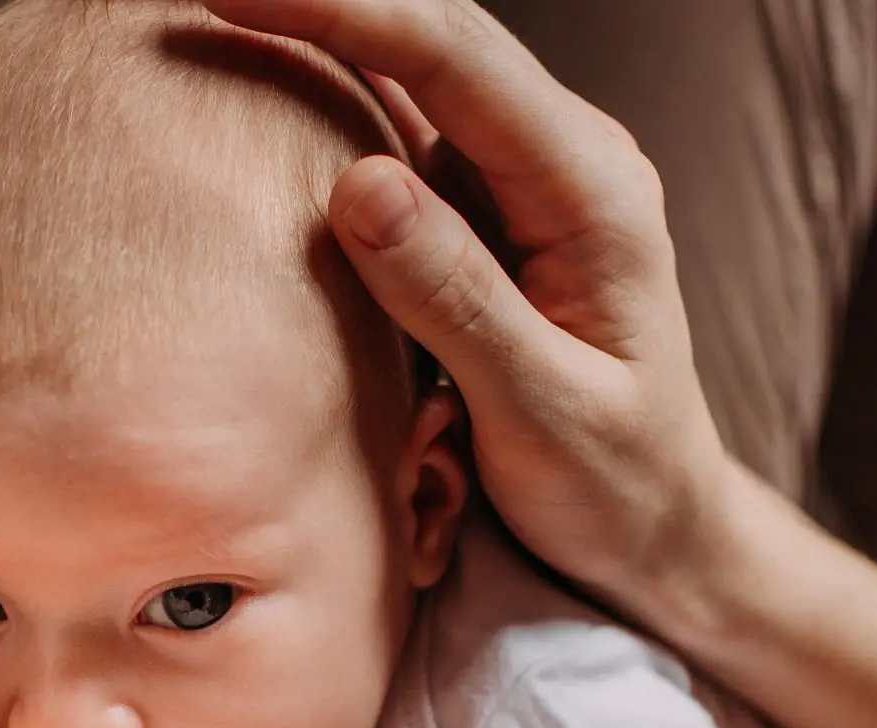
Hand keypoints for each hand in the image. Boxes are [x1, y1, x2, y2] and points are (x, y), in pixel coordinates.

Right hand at [201, 0, 739, 617]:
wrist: (660, 526)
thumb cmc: (616, 482)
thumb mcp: (542, 410)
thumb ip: (457, 300)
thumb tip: (357, 184)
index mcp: (592, 190)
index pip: (456, 61)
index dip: (342, 11)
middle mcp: (561, 162)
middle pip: (431, 38)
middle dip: (319, 4)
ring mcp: (520, 184)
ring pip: (410, 76)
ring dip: (317, 41)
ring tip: (216, 26)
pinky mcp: (483, 217)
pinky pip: (400, 136)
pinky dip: (328, 105)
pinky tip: (265, 92)